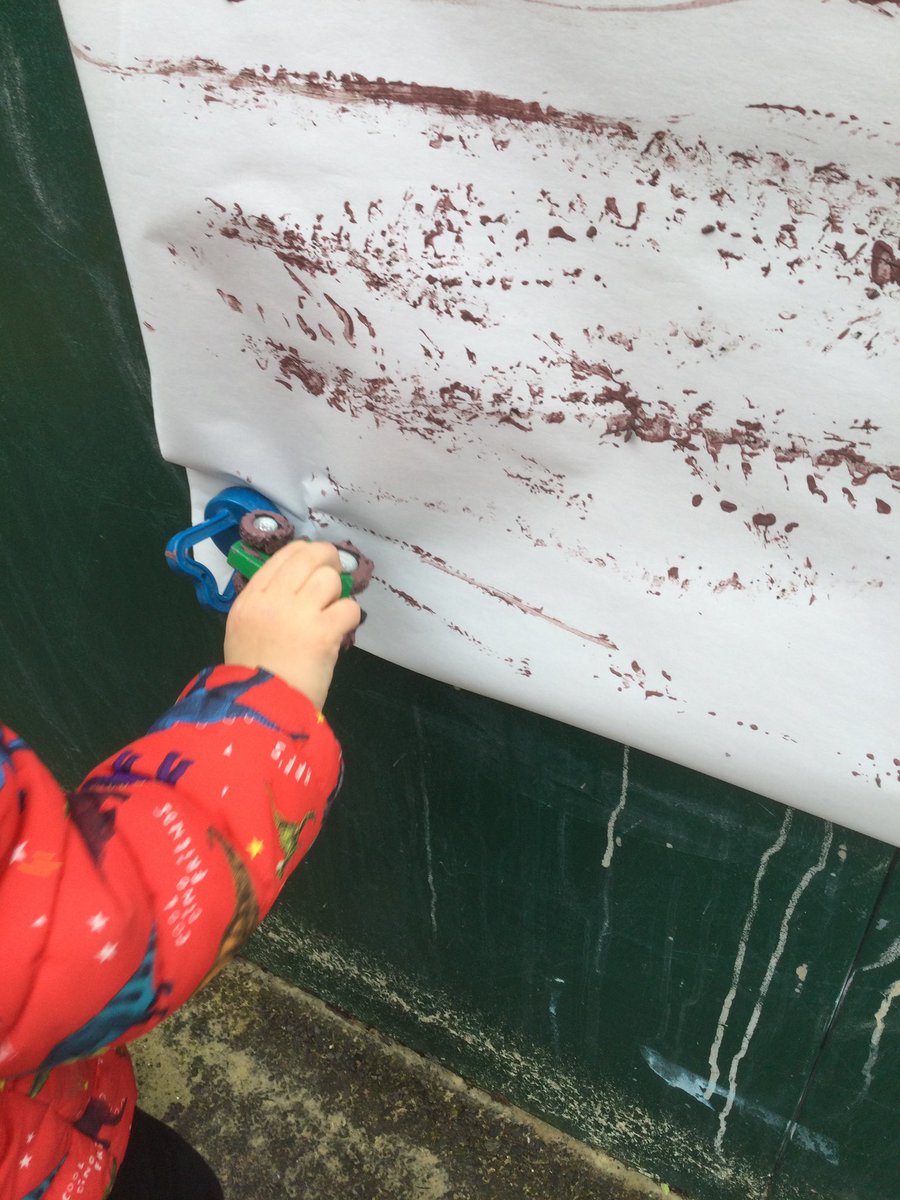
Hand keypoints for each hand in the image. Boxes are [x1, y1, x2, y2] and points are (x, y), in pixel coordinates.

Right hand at [224, 540, 360, 709]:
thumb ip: (266, 606)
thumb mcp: (244, 632)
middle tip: (338, 570)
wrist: (262, 709)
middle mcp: (271, 601)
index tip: (317, 560)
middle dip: (328, 558)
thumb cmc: (254, 677)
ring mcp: (297, 614)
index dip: (305, 552)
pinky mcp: (322, 632)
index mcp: (250, 600)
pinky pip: (348, 607)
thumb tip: (298, 587)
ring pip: (329, 579)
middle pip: (307, 557)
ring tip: (333, 611)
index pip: (282, 557)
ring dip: (338, 593)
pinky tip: (341, 630)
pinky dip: (350, 617)